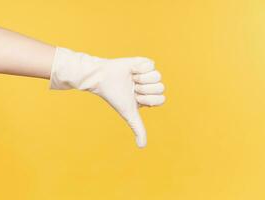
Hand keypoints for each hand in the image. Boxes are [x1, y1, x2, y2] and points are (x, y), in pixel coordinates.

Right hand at [50, 48, 164, 147]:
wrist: (103, 78)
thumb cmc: (115, 96)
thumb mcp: (129, 113)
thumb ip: (138, 128)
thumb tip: (142, 146)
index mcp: (150, 98)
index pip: (161, 99)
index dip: (148, 99)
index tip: (135, 97)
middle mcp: (151, 86)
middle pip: (160, 87)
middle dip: (144, 88)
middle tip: (132, 87)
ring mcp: (149, 74)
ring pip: (157, 75)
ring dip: (141, 78)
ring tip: (131, 78)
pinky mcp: (144, 63)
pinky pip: (151, 64)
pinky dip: (139, 67)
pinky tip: (131, 70)